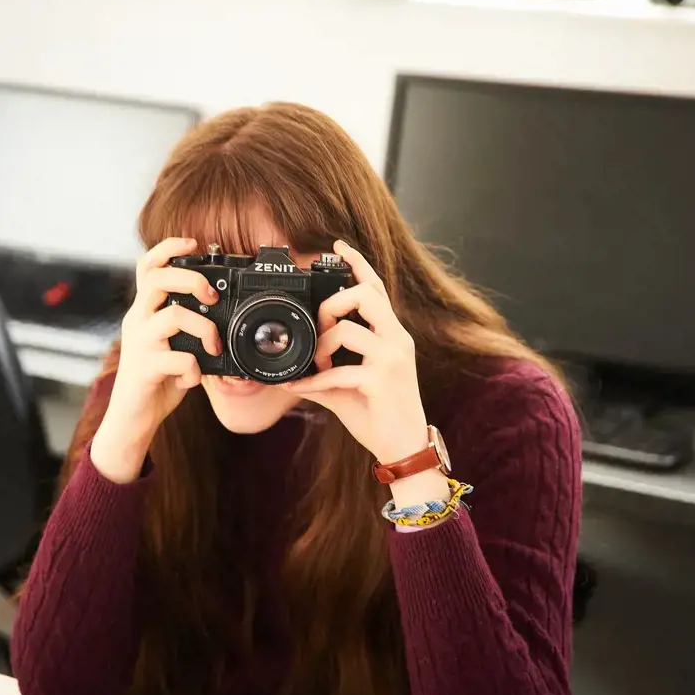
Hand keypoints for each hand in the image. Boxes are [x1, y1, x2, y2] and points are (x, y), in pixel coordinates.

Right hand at [92, 237, 221, 482]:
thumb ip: (186, 326)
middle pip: (157, 279)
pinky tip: (194, 377)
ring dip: (203, 328)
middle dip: (190, 279)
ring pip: (172, 316)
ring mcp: (140, 344)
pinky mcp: (145, 369)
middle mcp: (137, 321)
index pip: (146, 267)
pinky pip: (178, 359)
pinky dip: (194, 369)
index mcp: (144, 311)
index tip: (192, 242)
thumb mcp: (170, 344)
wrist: (132, 418)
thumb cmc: (156, 379)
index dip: (166, 248)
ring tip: (213, 345)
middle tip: (212, 297)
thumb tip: (219, 313)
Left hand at [286, 241, 445, 504]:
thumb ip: (326, 370)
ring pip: (349, 330)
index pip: (377, 288)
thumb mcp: (350, 384)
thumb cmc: (378, 414)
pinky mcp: (383, 381)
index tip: (337, 245)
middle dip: (332, 303)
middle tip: (318, 327)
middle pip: (365, 295)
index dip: (357, 264)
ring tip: (315, 366)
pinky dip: (316, 380)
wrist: (404, 449)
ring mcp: (393, 359)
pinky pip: (341, 371)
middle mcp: (397, 340)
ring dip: (321, 347)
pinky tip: (305, 387)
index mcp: (391, 334)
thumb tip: (291, 370)